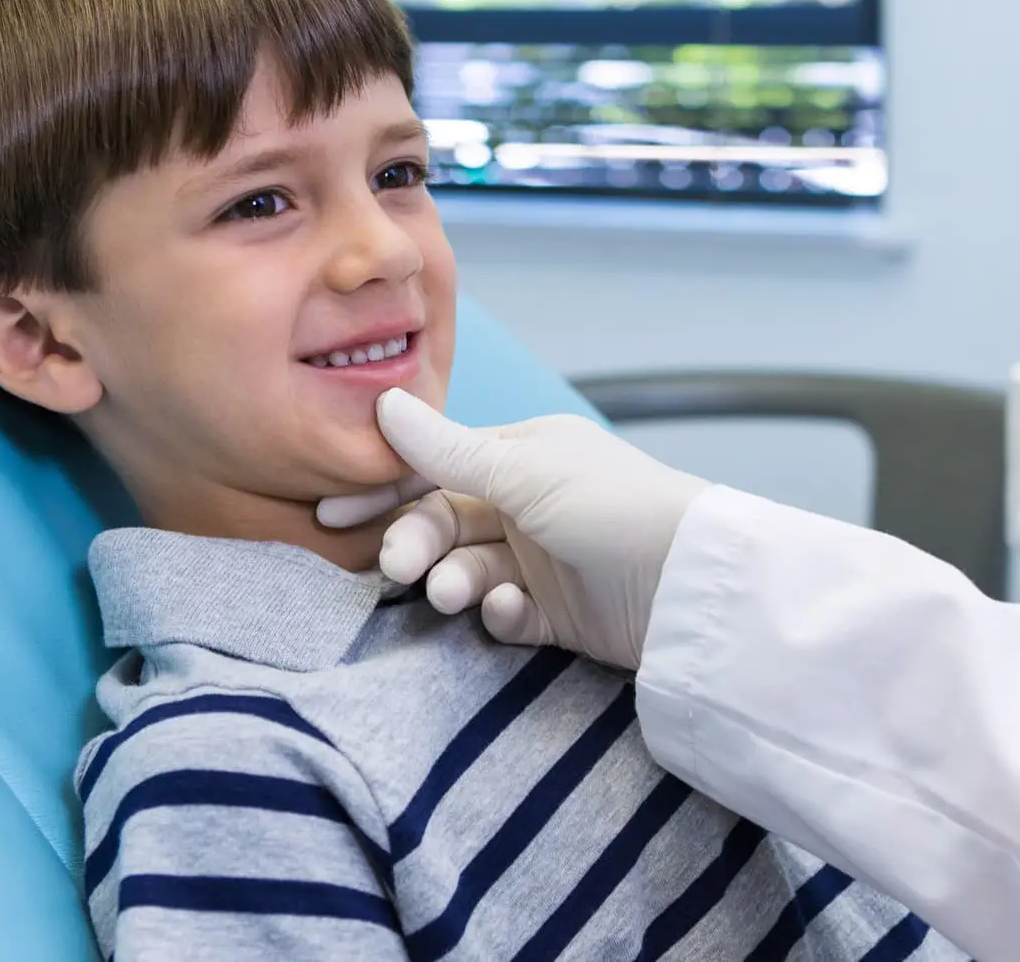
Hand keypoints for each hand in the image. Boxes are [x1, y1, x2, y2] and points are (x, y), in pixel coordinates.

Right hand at [372, 389, 708, 669]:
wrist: (687, 583)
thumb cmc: (610, 505)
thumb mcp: (525, 472)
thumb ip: (449, 450)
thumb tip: (385, 403)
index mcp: (524, 454)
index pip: (438, 465)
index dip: (387, 486)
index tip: (332, 511)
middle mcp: (529, 503)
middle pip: (446, 522)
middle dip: (416, 542)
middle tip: (396, 567)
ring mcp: (542, 560)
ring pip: (468, 570)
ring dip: (453, 580)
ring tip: (452, 594)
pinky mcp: (557, 615)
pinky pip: (504, 614)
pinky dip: (499, 613)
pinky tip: (511, 610)